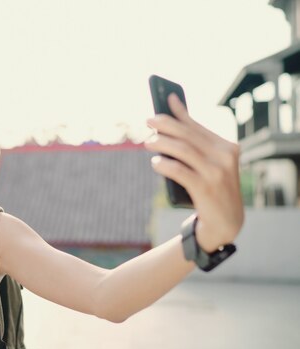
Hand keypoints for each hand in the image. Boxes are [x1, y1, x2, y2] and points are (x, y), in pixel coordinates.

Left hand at [145, 93, 243, 251]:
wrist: (225, 224)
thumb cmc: (211, 190)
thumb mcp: (208, 165)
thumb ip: (194, 147)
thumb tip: (171, 124)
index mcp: (227, 147)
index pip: (198, 126)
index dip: (180, 112)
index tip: (166, 98)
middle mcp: (224, 157)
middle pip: (188, 135)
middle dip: (166, 125)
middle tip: (148, 121)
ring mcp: (216, 172)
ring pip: (182, 150)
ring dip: (161, 143)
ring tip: (148, 142)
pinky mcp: (205, 188)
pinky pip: (179, 171)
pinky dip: (164, 164)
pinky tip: (156, 163)